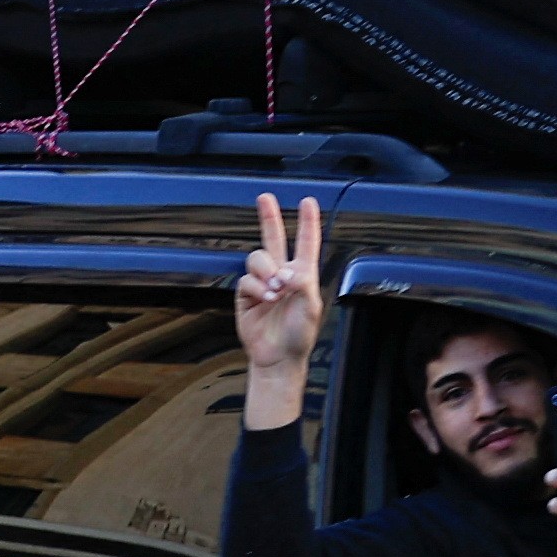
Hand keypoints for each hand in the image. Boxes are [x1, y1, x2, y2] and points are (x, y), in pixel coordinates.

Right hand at [236, 191, 321, 432]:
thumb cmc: (298, 335)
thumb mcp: (310, 308)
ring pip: (258, 259)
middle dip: (269, 217)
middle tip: (265, 198)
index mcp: (303, 275)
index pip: (305, 244)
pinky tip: (265, 299)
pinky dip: (256, 288)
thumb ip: (302, 284)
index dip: (307, 223)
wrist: (277, 357)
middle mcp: (282, 275)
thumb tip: (287, 270)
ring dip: (266, 271)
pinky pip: (246, 279)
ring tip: (275, 290)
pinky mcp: (246, 294)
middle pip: (273, 239)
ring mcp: (263, 283)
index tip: (308, 202)